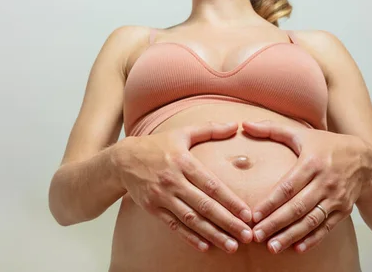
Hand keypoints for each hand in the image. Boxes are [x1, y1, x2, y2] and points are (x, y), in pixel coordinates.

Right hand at [114, 121, 253, 252]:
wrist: (122, 159)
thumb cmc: (157, 145)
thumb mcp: (182, 133)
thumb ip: (209, 129)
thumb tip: (234, 125)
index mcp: (183, 162)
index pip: (211, 185)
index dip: (231, 201)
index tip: (248, 214)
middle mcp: (173, 180)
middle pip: (204, 205)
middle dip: (228, 222)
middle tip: (247, 236)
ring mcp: (161, 196)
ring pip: (191, 219)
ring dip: (212, 234)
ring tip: (231, 246)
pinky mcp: (152, 207)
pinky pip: (173, 225)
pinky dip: (189, 237)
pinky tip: (205, 246)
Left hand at [241, 120, 371, 253]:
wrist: (365, 159)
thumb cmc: (326, 145)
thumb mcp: (300, 133)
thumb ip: (271, 129)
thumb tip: (244, 124)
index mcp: (312, 163)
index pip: (288, 187)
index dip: (271, 203)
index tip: (254, 215)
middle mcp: (325, 182)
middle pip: (297, 207)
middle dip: (276, 223)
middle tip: (256, 236)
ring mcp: (336, 198)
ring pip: (311, 221)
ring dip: (291, 235)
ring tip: (273, 247)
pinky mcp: (344, 210)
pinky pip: (327, 228)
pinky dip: (313, 239)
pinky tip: (297, 248)